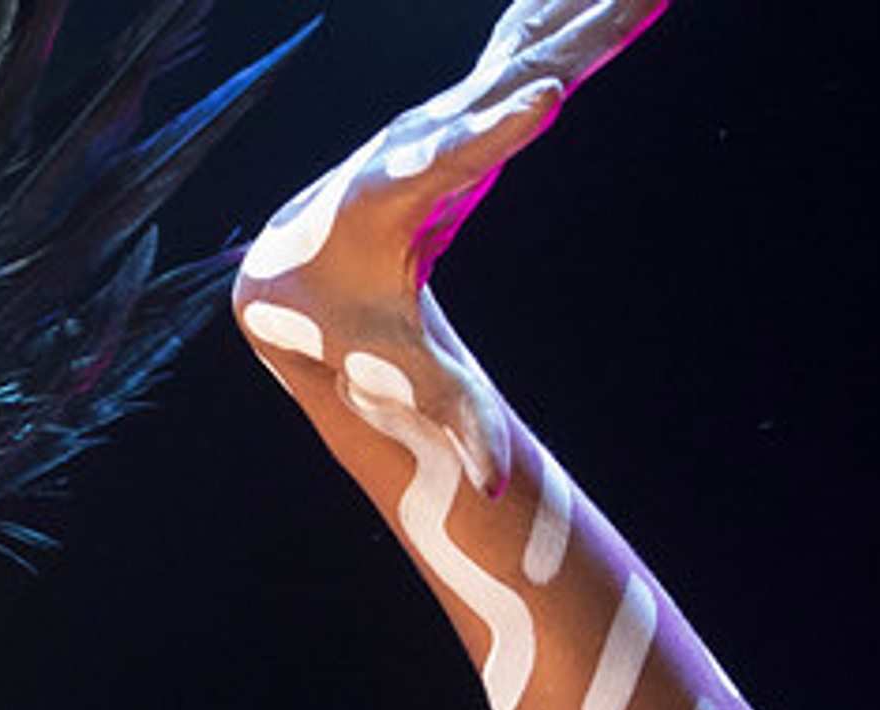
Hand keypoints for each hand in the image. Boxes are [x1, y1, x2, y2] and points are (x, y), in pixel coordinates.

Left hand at [233, 0, 664, 492]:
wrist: (293, 278)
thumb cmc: (342, 338)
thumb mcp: (392, 380)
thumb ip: (450, 425)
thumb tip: (489, 491)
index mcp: (386, 205)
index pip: (443, 163)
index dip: (491, 131)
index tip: (541, 98)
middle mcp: (415, 142)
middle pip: (495, 88)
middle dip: (557, 45)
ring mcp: (447, 117)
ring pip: (521, 53)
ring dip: (586, 13)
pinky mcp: (472, 112)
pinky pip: (529, 51)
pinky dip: (574, 15)